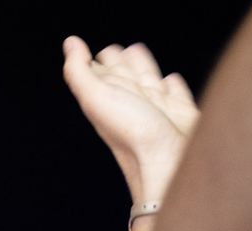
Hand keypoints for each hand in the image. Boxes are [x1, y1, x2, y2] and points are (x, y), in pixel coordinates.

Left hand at [62, 38, 198, 204]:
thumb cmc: (133, 134)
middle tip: (115, 50)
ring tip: (137, 52)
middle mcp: (132, 104)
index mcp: (110, 99)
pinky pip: (176, 95)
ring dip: (143, 67)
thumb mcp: (96, 98)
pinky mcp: (182, 116)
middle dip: (119, 61)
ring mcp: (158, 110)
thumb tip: (70, 43)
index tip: (90, 50)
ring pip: (149, 81)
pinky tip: (171, 80)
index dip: (95, 61)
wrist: (169, 165)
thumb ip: (78, 71)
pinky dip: (173, 86)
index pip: (100, 73)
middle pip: (124, 75)